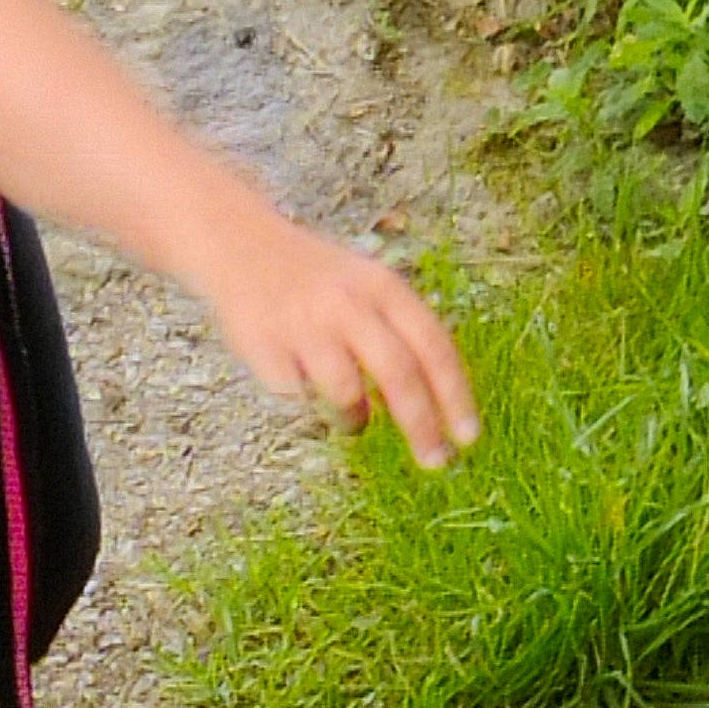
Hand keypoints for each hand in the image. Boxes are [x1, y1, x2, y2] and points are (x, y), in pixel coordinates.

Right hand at [195, 205, 478, 468]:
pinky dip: (306, 401)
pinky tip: (298, 381)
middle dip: (421, 425)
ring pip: (347, 394)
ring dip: (355, 420)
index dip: (455, 395)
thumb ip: (398, 336)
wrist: (241, 246)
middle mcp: (347, 304)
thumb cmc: (316, 280)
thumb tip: (433, 406)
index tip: (468, 437)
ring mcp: (305, 326)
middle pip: (399, 374)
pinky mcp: (265, 347)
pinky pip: (298, 397)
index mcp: (381, 288)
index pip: (432, 346)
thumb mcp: (367, 289)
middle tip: (436, 461)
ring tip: (351, 422)